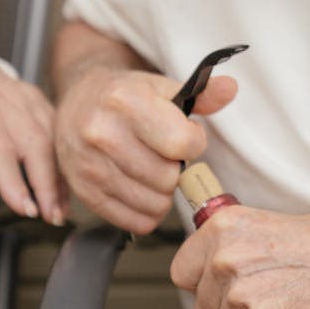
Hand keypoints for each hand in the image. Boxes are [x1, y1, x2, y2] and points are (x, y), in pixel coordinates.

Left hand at [0, 57, 63, 223]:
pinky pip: (56, 126)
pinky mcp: (35, 96)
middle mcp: (2, 98)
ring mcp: (22, 95)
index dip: (14, 182)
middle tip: (51, 216)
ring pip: (52, 136)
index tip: (27, 209)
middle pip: (35, 142)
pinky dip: (62, 156)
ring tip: (60, 207)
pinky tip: (62, 182)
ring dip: (59, 174)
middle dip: (47, 183)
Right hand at [55, 66, 236, 233]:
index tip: (186, 135)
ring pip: (154, 203)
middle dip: (177, 169)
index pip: (181, 142)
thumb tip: (230, 88)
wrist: (79, 103)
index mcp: (126, 101)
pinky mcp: (84, 192)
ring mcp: (89, 165)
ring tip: (154, 170)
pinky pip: (134, 221)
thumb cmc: (127, 97)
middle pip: (168, 177)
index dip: (194, 142)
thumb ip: (202, 93)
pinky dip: (147, 211)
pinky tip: (143, 188)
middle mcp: (102, 133)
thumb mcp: (162, 87)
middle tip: (166, 155)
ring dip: (163, 192)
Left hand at [171, 207, 309, 308]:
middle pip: (201, 305)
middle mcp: (228, 255)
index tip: (229, 290)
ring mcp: (243, 290)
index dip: (206, 286)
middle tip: (267, 302)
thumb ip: (241, 239)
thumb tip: (217, 255)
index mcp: (227, 225)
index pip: (183, 271)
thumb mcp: (277, 223)